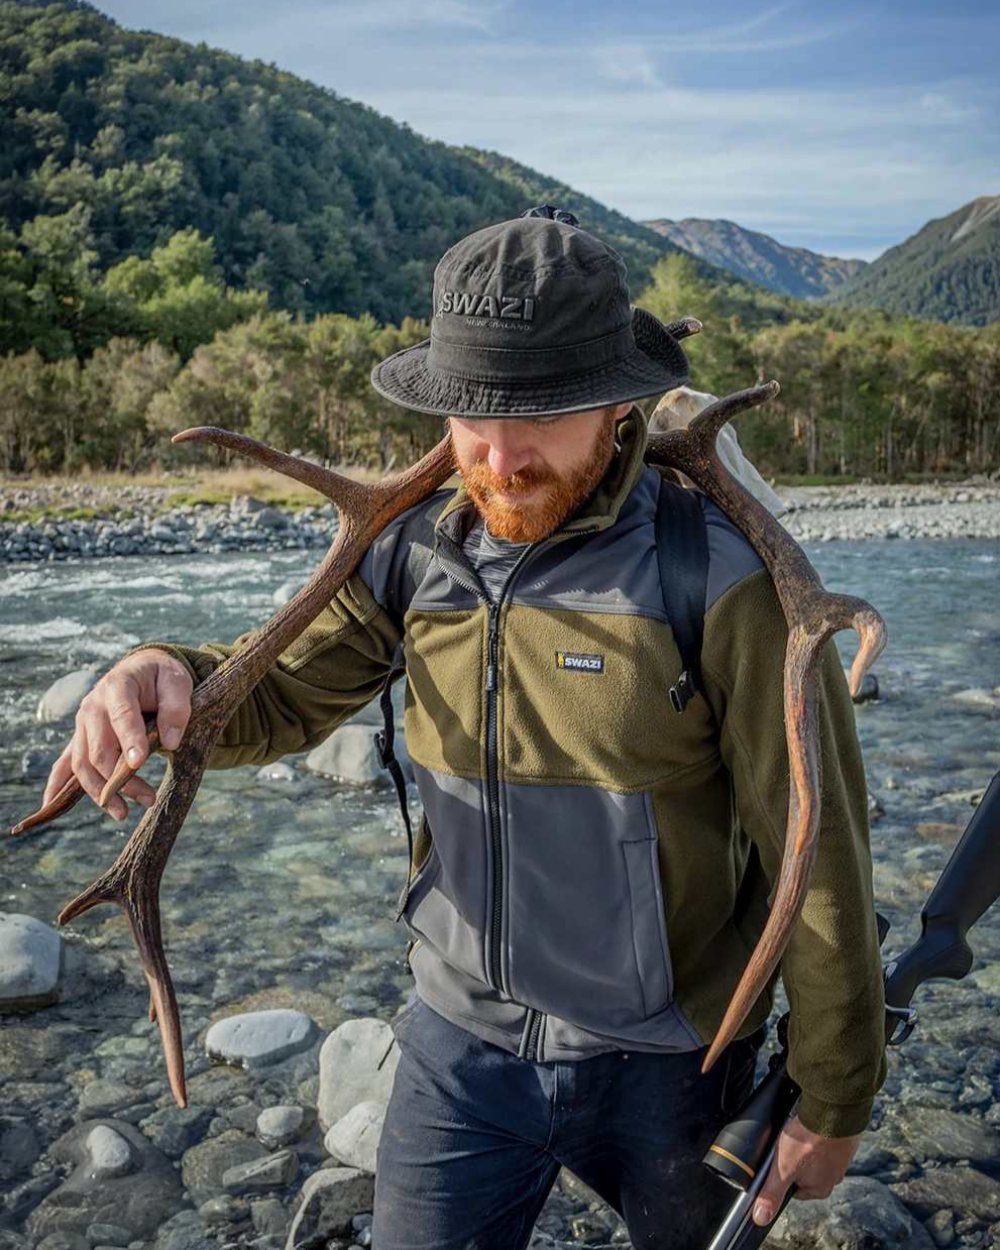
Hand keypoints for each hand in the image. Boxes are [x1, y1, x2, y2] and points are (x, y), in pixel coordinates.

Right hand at [43, 649, 192, 820]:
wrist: (142, 671)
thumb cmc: (161, 677)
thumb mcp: (177, 682)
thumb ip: (176, 709)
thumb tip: (170, 742)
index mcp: (117, 686)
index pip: (122, 716)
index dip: (129, 740)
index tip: (139, 763)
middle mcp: (93, 706)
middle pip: (100, 749)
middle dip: (121, 778)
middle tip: (148, 799)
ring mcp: (83, 724)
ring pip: (83, 763)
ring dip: (100, 791)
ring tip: (123, 814)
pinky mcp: (81, 738)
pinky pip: (64, 764)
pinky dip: (56, 785)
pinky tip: (49, 806)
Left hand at [752, 1116, 860, 1225]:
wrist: (831, 1112)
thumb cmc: (808, 1142)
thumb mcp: (782, 1170)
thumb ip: (771, 1193)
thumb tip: (761, 1217)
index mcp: (821, 1189)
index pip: (797, 1191)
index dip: (784, 1177)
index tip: (778, 1164)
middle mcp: (834, 1177)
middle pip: (806, 1173)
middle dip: (796, 1162)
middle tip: (787, 1147)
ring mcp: (841, 1158)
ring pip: (817, 1156)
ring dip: (808, 1147)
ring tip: (798, 1135)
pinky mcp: (844, 1139)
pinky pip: (827, 1141)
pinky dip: (818, 1135)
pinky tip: (810, 1127)